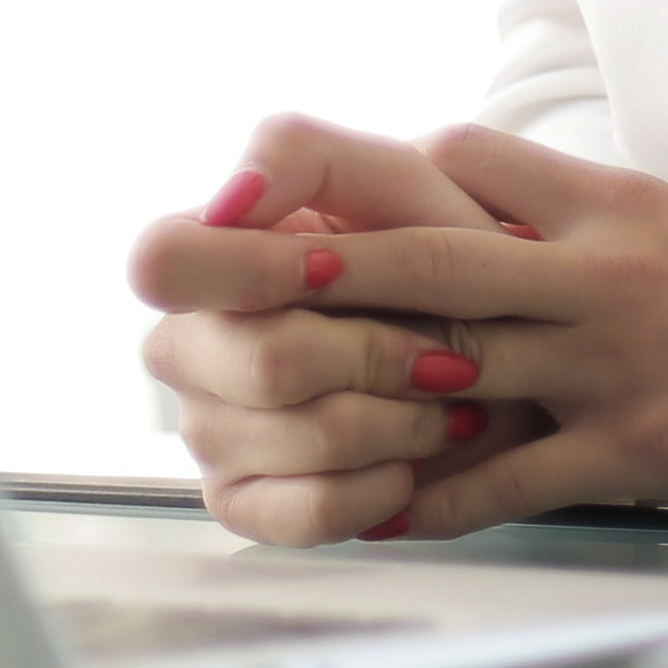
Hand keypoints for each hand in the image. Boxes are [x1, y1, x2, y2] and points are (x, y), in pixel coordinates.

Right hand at [126, 117, 527, 547]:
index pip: (162, 261)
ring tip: (445, 401)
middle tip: (441, 350)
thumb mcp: (393, 176)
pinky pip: (309, 511)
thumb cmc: (442, 249)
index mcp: (203, 253)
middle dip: (372, 354)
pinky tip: (412, 460)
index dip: (252, 271)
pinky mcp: (245, 501)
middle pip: (257, 362)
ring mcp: (208, 429)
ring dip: (400, 420)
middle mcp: (187, 344)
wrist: (505, 350)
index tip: (337, 268)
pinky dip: (383, 487)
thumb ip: (300, 156)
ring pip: (298, 438)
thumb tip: (227, 202)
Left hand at [130, 118, 667, 542]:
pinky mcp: (625, 448)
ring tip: (264, 386)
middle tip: (228, 262)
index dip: (382, 172)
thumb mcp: (661, 208)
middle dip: (326, 262)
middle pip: (432, 258)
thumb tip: (454, 175)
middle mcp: (592, 274)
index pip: (470, 162)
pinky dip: (436, 497)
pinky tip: (371, 508)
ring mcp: (605, 364)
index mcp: (601, 205)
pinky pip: (510, 476)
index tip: (293, 187)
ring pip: (457, 363)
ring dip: (355, 378)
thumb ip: (561, 199)